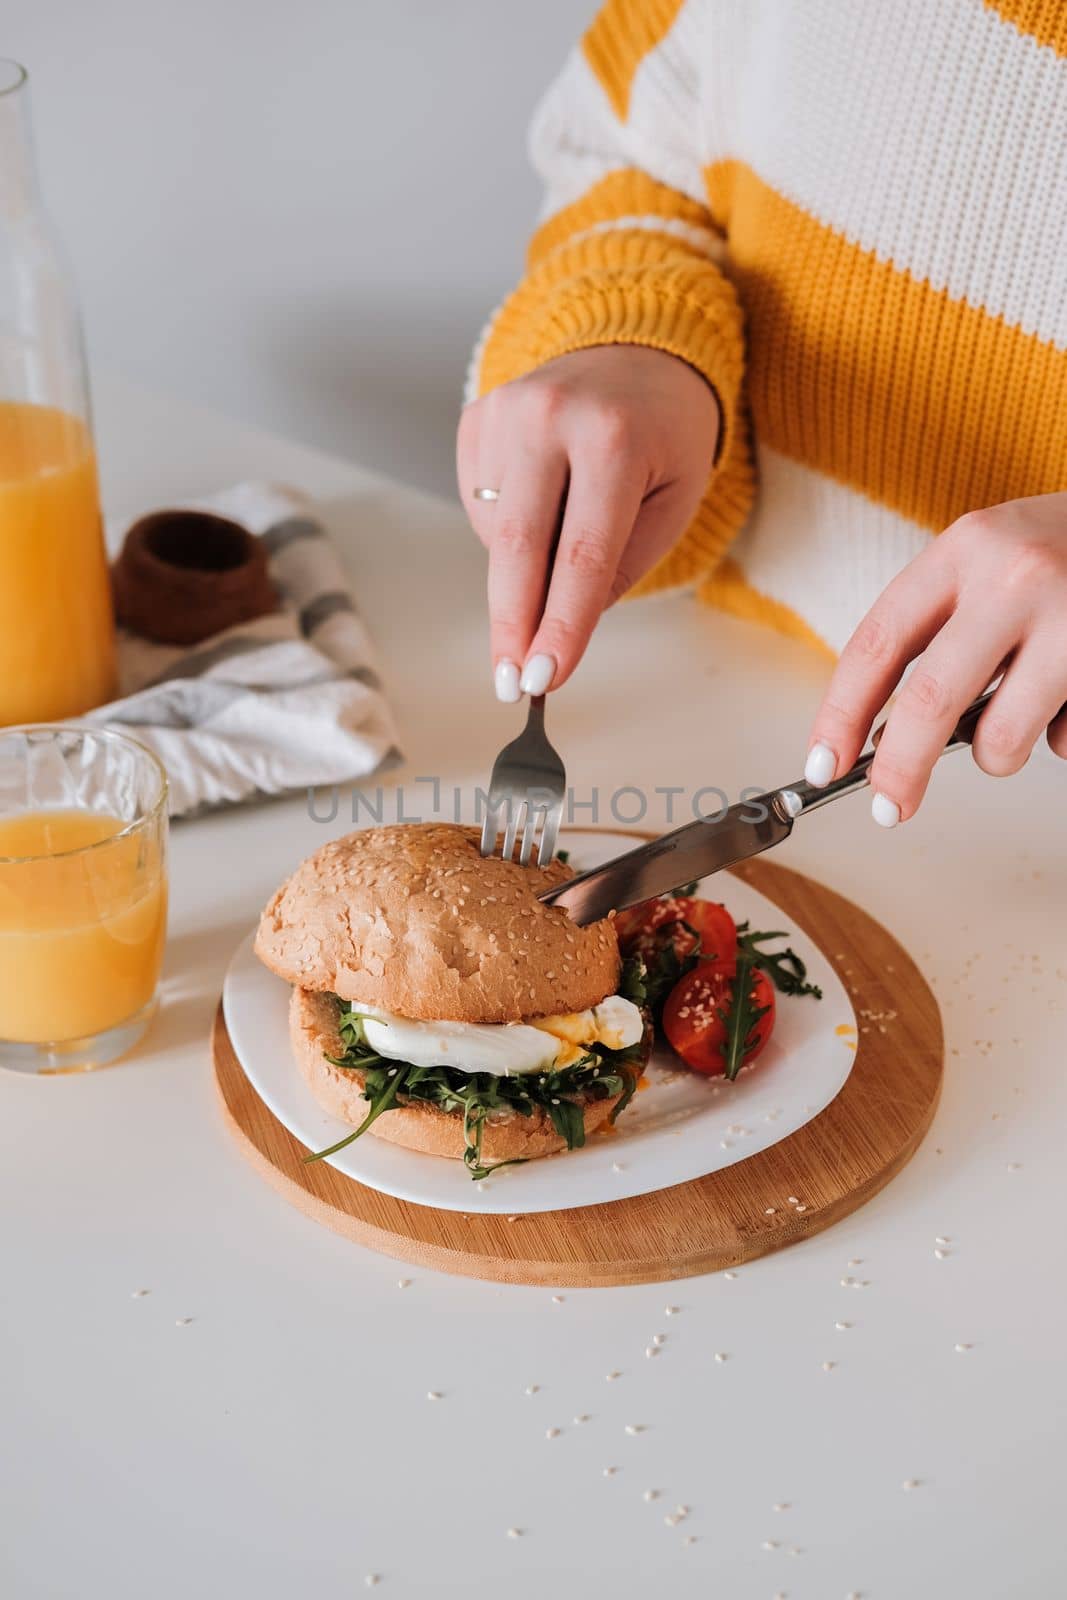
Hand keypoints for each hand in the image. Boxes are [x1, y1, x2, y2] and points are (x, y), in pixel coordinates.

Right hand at [457, 345, 719, 698]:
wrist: (637, 351)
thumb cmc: (664, 437)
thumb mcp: (674, 503)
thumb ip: (622, 567)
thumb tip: (559, 630)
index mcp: (612, 439)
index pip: (581, 555)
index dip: (560, 625)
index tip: (544, 679)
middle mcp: (549, 417)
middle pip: (517, 548)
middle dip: (512, 626)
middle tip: (511, 683)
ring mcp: (503, 412)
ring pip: (496, 534)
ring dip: (524, 570)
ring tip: (568, 535)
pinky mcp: (475, 419)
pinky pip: (479, 508)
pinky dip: (508, 532)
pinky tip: (543, 503)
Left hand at [804, 492, 1066, 824]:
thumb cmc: (1059, 550)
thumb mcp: (987, 560)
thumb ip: (940, 626)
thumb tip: (885, 735)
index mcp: (964, 549)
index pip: (878, 643)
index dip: (840, 714)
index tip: (822, 764)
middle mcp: (1015, 578)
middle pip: (929, 700)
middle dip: (899, 769)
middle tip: (887, 808)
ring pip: (1000, 738)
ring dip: (994, 754)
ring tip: (1013, 720)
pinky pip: (1061, 740)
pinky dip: (1054, 737)